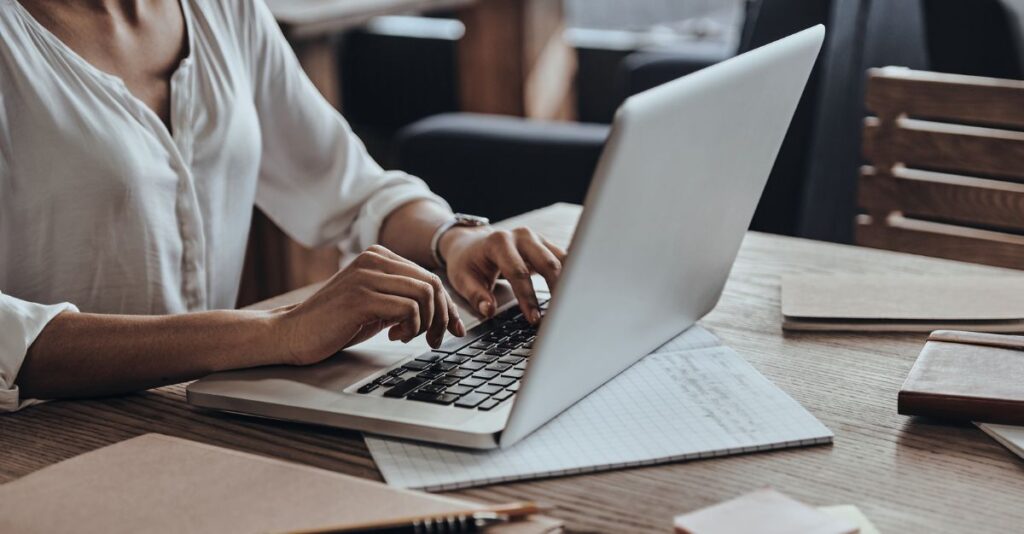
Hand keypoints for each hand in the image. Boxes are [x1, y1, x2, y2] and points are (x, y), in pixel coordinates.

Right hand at [276, 245, 464, 364]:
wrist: (293, 333)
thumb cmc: (335, 322)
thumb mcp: (376, 304)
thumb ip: (404, 298)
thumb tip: (444, 312)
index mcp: (379, 256)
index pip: (429, 276)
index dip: (447, 305)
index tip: (453, 328)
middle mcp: (374, 259)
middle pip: (433, 283)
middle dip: (442, 316)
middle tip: (436, 340)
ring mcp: (367, 276)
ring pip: (425, 294)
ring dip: (427, 323)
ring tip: (411, 337)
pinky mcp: (361, 297)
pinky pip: (409, 308)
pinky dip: (411, 327)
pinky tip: (394, 336)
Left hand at [440, 226, 566, 323]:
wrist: (470, 244)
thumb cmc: (467, 263)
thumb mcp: (463, 279)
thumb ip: (476, 295)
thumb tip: (489, 311)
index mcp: (499, 242)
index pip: (519, 272)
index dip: (528, 297)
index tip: (534, 318)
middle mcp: (521, 236)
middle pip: (547, 263)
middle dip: (555, 290)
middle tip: (558, 316)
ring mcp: (536, 238)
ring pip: (561, 260)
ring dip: (567, 284)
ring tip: (569, 308)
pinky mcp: (545, 245)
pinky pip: (564, 260)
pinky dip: (569, 277)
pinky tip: (571, 295)